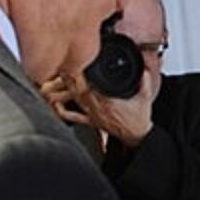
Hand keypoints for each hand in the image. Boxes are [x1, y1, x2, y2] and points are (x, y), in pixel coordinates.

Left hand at [37, 71, 155, 144]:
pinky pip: (74, 117)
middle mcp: (97, 107)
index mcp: (108, 100)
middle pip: (77, 90)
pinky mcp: (91, 122)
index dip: (79, 74)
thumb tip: (143, 70)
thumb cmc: (139, 119)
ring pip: (74, 100)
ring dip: (63, 91)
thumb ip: (144, 82)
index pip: (89, 85)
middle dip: (68, 78)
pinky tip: (55, 104)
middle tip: (60, 67)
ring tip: (54, 81)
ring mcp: (92, 115)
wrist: (136, 136)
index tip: (74, 63)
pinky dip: (62, 111)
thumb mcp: (145, 98)